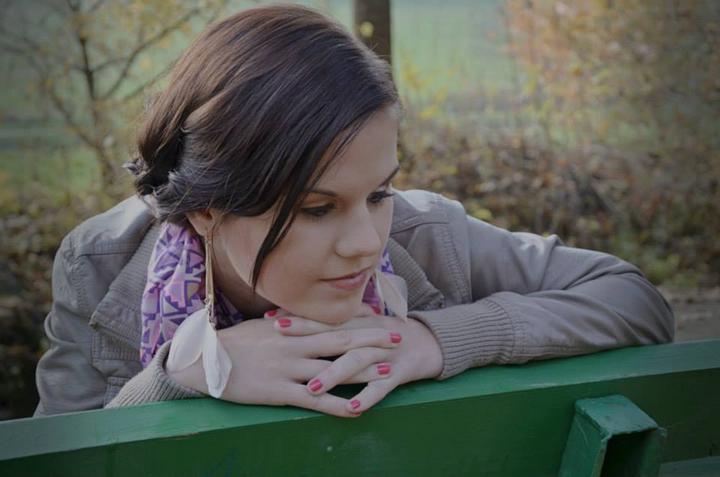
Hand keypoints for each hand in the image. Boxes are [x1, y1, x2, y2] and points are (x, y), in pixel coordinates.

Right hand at [165, 316, 402, 417]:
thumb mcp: (264, 326)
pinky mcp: (280, 392)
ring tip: (389, 372)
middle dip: (372, 339)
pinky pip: (315, 400)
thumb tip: (307, 320)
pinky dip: (337, 405)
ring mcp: (289, 369)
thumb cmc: (235, 342)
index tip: (382, 318)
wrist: (206, 361)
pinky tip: (356, 408)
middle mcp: (295, 345)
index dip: (359, 321)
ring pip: (334, 370)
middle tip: (399, 337)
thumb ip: (289, 324)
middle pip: (341, 341)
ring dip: (363, 371)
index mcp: (292, 328)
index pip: (332, 323)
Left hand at [268, 304, 442, 414]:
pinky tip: (352, 407)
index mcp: (357, 323)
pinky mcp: (398, 374)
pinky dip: (367, 396)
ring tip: (310, 388)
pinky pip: (381, 387)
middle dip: (307, 335)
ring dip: (333, 375)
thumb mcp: (363, 323)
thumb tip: (302, 321)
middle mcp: (367, 336)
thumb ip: (336, 323)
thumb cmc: (386, 335)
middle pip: (335, 334)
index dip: (300, 318)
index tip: (271, 318)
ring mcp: (383, 355)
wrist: (429, 343)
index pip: (325, 319)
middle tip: (278, 338)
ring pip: (356, 362)